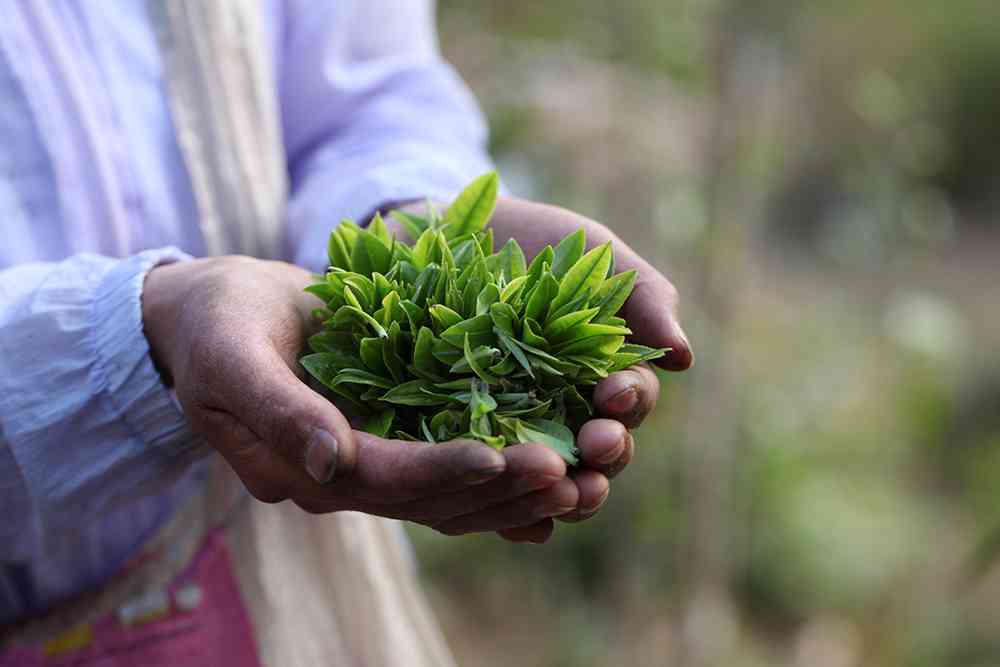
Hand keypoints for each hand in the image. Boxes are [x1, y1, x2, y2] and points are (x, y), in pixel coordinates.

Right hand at [142, 257, 581, 538]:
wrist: (216, 317)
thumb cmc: (216, 325)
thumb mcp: (231, 357)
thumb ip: (276, 409)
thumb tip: (330, 463)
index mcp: (301, 467)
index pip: (383, 480)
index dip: (442, 471)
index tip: (502, 456)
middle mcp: (344, 477)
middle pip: (431, 499)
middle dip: (498, 488)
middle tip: (568, 472)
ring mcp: (372, 460)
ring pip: (453, 494)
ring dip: (515, 490)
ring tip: (582, 477)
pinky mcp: (394, 436)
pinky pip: (455, 466)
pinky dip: (504, 472)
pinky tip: (560, 467)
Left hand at [394, 195, 693, 542]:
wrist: (445, 238)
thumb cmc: (532, 246)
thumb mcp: (592, 258)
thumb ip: (641, 299)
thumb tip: (685, 359)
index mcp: (602, 376)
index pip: (629, 405)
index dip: (629, 404)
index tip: (614, 390)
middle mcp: (566, 414)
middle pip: (598, 457)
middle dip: (606, 455)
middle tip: (596, 443)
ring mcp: (516, 434)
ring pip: (553, 485)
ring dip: (567, 496)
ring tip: (563, 491)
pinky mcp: (466, 449)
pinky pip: (494, 492)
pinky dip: (511, 516)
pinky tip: (516, 523)